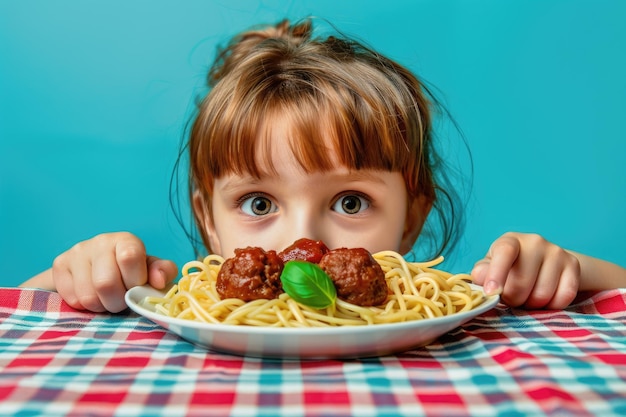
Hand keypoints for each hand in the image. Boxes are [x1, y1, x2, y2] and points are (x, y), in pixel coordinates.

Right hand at [51, 232, 177, 312]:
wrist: (98, 270)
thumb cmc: (132, 273)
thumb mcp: (152, 272)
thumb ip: (163, 273)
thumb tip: (158, 280)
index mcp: (126, 240)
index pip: (130, 258)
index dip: (134, 281)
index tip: (137, 287)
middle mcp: (101, 241)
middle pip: (105, 283)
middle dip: (117, 301)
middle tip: (121, 300)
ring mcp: (77, 251)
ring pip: (88, 296)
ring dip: (101, 306)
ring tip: (106, 299)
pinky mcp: (60, 264)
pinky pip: (72, 299)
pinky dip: (84, 307)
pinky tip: (91, 295)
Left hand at [471, 232, 580, 308]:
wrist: (540, 262)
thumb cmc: (508, 267)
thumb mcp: (490, 267)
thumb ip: (482, 273)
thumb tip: (480, 276)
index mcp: (510, 241)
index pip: (505, 252)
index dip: (497, 273)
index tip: (492, 292)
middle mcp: (535, 242)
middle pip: (522, 283)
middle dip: (513, 299)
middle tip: (511, 298)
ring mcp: (557, 252)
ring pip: (542, 294)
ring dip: (532, 305)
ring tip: (527, 297)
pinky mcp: (573, 264)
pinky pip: (564, 297)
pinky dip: (552, 306)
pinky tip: (544, 299)